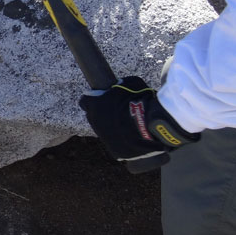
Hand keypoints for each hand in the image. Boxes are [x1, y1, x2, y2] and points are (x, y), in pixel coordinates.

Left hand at [79, 76, 198, 163]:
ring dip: (112, 128)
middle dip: (102, 114)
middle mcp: (94, 121)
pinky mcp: (114, 150)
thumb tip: (120, 85)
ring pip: (104, 131)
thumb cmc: (139, 100)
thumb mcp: (130, 83)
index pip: (85, 101)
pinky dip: (122, 141)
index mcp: (93, 104)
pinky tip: (133, 137)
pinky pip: (116, 144)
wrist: (150, 124)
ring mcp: (103, 137)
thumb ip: (119, 85)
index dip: (94, 99)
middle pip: (94, 117)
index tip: (102, 99)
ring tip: (128, 126)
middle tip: (118, 112)